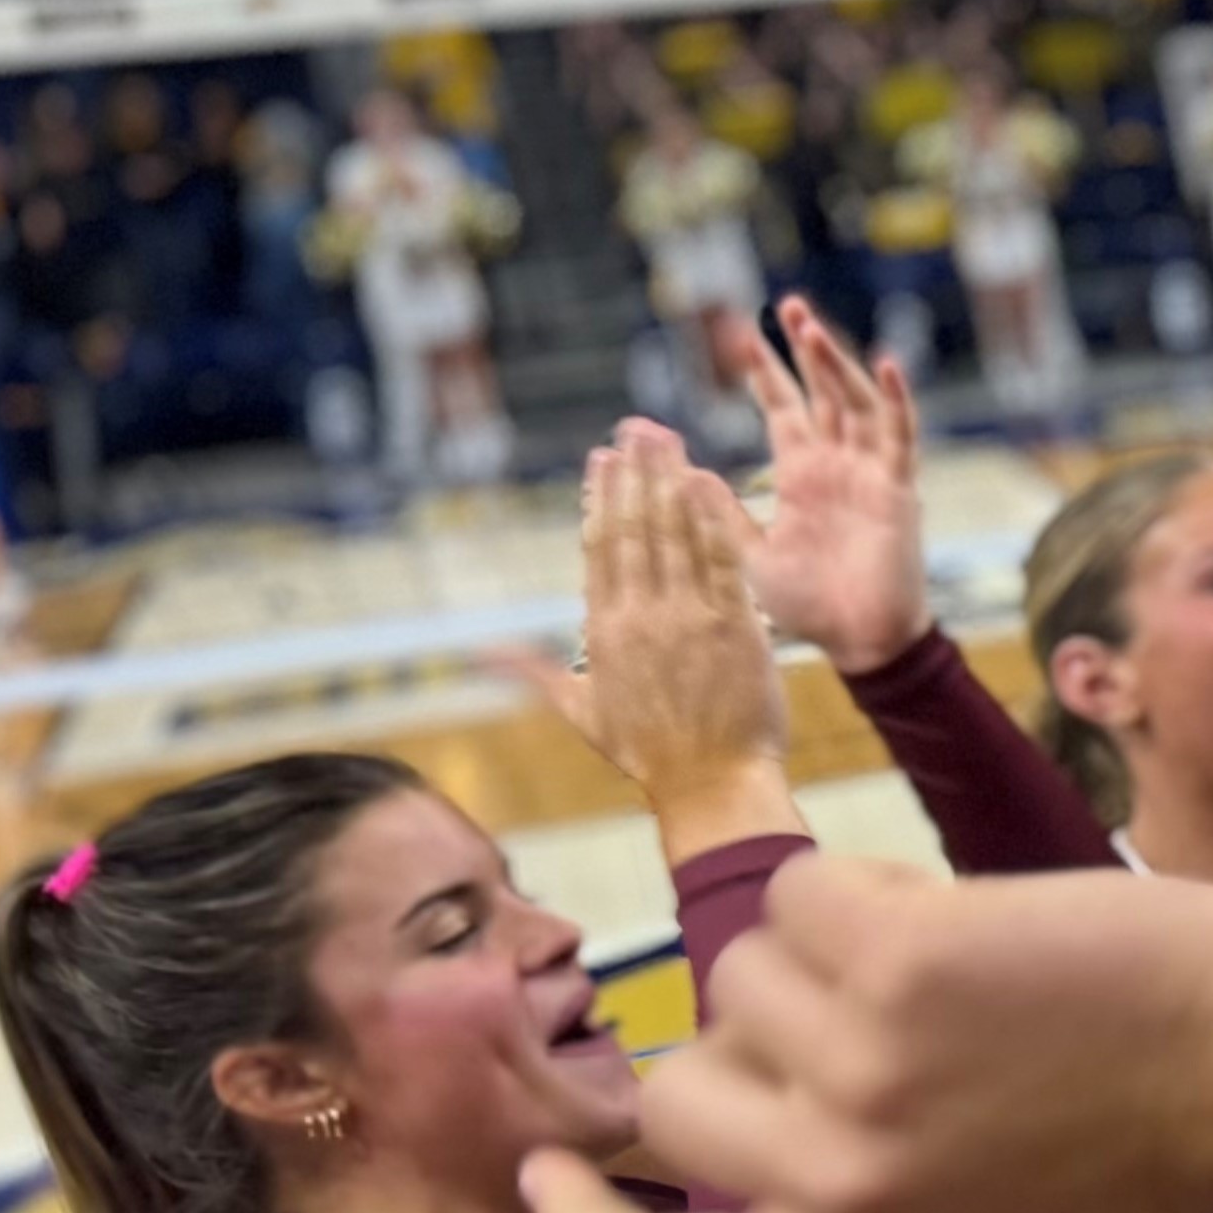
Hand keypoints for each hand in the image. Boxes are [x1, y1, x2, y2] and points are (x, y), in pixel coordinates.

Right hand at [517, 857, 1212, 1212]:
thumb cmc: (1154, 1146)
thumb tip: (749, 1172)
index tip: (545, 1180)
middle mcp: (839, 1189)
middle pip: (677, 1103)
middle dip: (746, 1051)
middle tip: (847, 1023)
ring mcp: (858, 1073)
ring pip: (740, 975)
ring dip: (826, 957)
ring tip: (952, 976)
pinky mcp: (895, 961)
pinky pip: (805, 888)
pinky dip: (870, 884)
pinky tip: (964, 917)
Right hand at [539, 421, 795, 855]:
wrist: (714, 785)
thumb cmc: (649, 754)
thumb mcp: (579, 712)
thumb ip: (530, 672)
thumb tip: (476, 654)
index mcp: (604, 631)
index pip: (599, 549)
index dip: (600, 498)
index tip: (601, 459)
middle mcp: (642, 617)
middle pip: (635, 529)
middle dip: (635, 473)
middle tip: (636, 427)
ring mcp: (689, 618)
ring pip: (676, 534)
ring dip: (670, 480)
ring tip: (667, 437)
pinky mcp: (735, 624)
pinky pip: (721, 559)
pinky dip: (713, 518)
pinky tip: (707, 481)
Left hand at [733, 301, 935, 677]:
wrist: (859, 640)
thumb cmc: (806, 605)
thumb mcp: (746, 554)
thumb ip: (719, 513)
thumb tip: (681, 471)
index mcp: (802, 476)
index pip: (783, 410)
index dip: (765, 375)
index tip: (740, 337)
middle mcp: (836, 465)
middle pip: (822, 392)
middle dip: (805, 349)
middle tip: (786, 305)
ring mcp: (870, 473)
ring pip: (856, 401)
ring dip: (837, 363)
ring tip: (812, 325)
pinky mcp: (897, 489)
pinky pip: (900, 436)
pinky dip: (897, 400)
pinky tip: (886, 364)